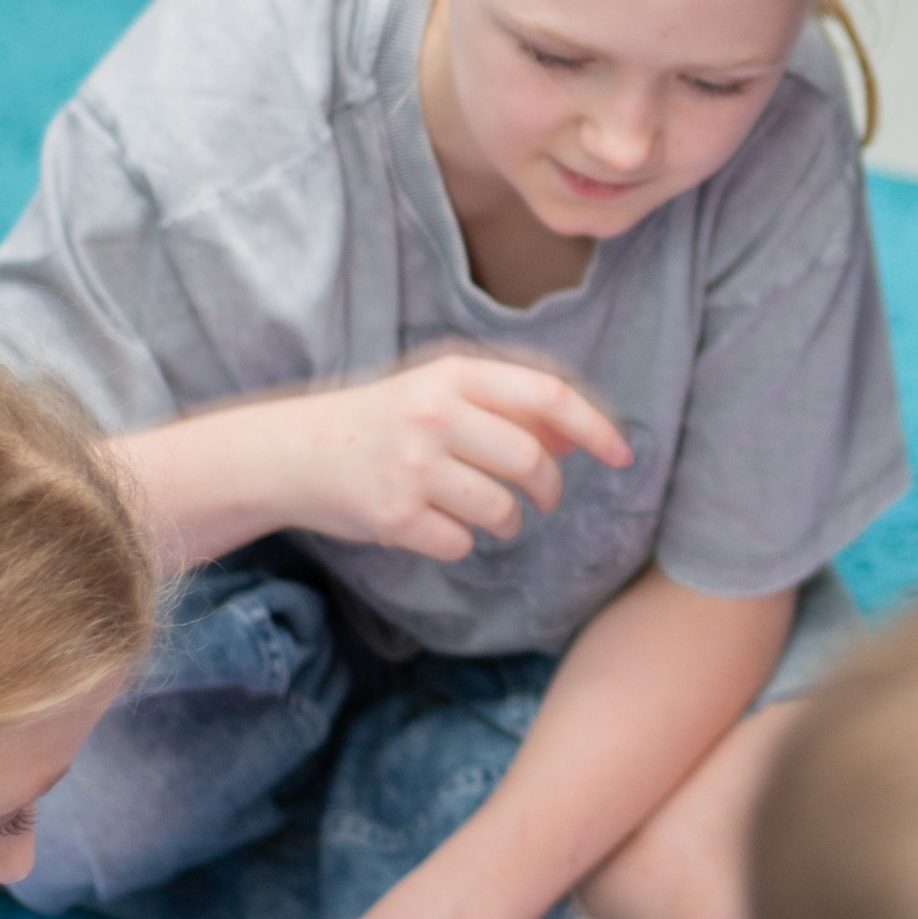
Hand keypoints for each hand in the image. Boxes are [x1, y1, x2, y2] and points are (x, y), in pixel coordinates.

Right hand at [276, 356, 629, 561]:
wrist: (293, 452)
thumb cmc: (383, 422)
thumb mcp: (442, 395)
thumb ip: (510, 408)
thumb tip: (584, 437)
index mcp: (453, 375)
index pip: (548, 395)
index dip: (596, 426)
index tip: (623, 455)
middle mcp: (434, 415)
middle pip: (532, 461)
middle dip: (549, 488)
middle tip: (542, 498)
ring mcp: (412, 466)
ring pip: (502, 511)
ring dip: (508, 523)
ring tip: (486, 514)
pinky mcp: (393, 516)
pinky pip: (460, 543)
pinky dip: (457, 542)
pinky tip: (431, 522)